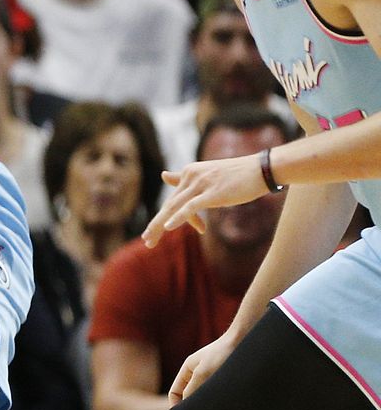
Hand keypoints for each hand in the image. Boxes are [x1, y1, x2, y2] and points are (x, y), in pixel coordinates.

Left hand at [145, 154, 270, 245]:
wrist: (262, 169)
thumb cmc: (238, 175)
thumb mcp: (207, 175)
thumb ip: (184, 178)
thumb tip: (163, 175)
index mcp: (189, 172)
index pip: (175, 199)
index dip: (171, 218)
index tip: (174, 231)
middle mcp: (191, 176)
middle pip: (169, 204)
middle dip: (156, 224)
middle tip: (146, 240)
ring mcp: (201, 184)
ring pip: (175, 207)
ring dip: (160, 225)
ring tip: (150, 240)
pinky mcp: (212, 193)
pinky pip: (191, 207)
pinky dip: (178, 217)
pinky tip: (167, 227)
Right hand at [168, 329, 244, 404]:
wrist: (244, 340)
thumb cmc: (223, 353)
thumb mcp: (203, 372)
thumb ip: (192, 389)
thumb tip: (186, 408)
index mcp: (188, 370)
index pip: (175, 393)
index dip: (176, 405)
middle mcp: (198, 374)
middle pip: (188, 396)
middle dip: (192, 406)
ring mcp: (212, 377)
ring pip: (204, 397)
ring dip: (207, 403)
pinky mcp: (225, 380)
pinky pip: (216, 394)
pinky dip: (217, 400)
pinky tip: (225, 404)